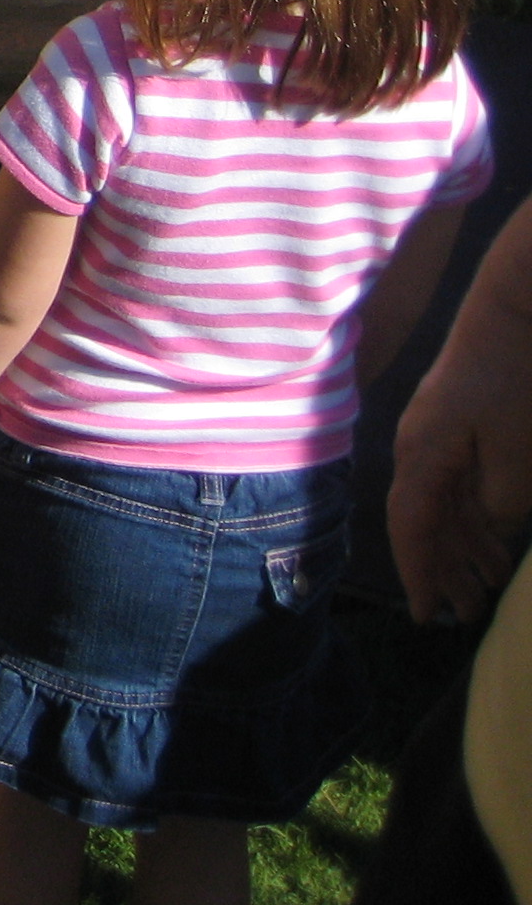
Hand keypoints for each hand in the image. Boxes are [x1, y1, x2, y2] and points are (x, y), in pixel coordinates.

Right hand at [391, 337, 531, 623]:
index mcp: (422, 457)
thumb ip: (499, 501)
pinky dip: (477, 518)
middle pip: (424, 521)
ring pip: (444, 505)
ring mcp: (439, 435)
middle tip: (465, 615)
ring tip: (486, 587)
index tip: (427, 614)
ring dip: (463, 547)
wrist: (514, 309)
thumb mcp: (515, 454)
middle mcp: (420, 449)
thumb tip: (491, 522)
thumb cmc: (511, 381)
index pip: (410, 527)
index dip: (418, 573)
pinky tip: (497, 540)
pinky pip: (461, 485)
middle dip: (443, 569)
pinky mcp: (460, 423)